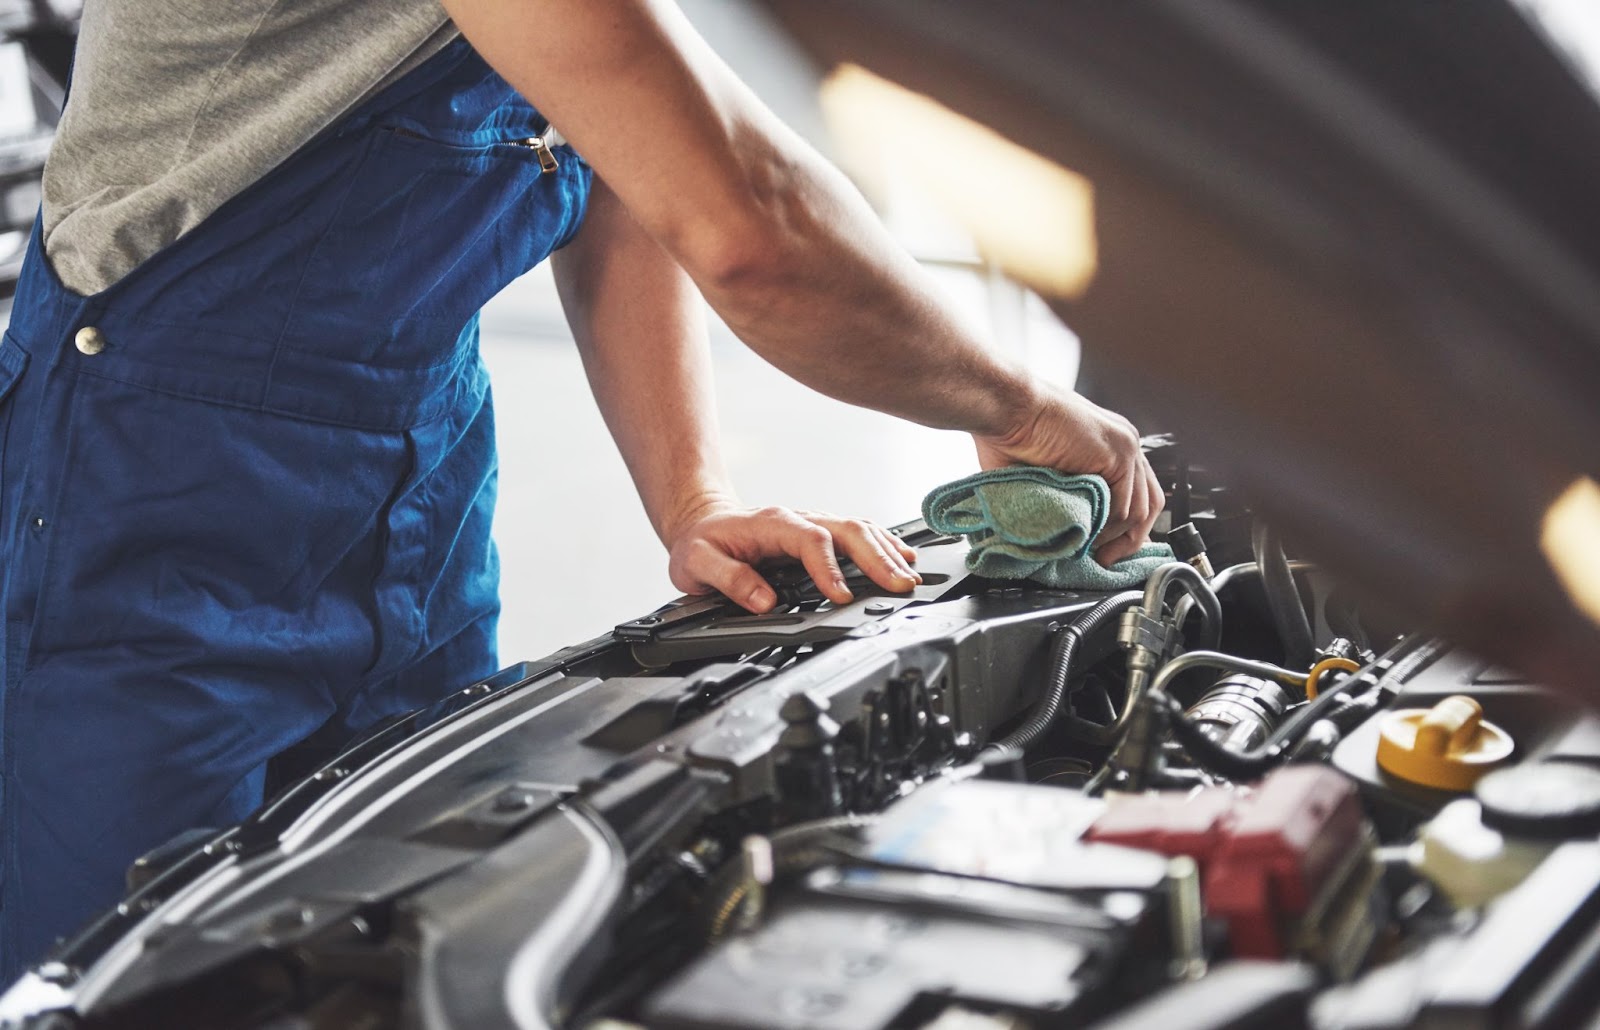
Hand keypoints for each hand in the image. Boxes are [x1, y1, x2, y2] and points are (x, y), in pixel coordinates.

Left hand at [665, 501, 920, 613]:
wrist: (701, 520)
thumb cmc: (700, 543)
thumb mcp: (696, 564)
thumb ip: (729, 579)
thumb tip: (764, 600)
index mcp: (772, 524)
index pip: (811, 541)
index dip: (829, 569)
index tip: (841, 597)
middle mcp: (798, 519)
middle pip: (848, 530)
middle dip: (877, 559)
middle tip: (898, 586)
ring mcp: (812, 523)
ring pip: (859, 529)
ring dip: (886, 552)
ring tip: (909, 576)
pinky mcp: (820, 532)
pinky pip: (859, 532)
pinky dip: (883, 543)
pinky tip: (903, 556)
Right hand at [974, 381, 1163, 565]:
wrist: (1007, 408)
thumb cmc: (1011, 434)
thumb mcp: (1044, 473)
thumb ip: (1065, 498)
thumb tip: (1067, 533)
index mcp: (1109, 444)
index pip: (1137, 492)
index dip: (1126, 527)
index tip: (1107, 550)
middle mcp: (1124, 443)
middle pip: (1150, 501)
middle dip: (1130, 538)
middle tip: (1106, 559)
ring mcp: (1125, 446)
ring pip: (1138, 509)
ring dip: (1113, 536)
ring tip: (1088, 548)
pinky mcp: (1119, 452)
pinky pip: (1124, 506)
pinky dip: (1106, 528)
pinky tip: (1084, 533)